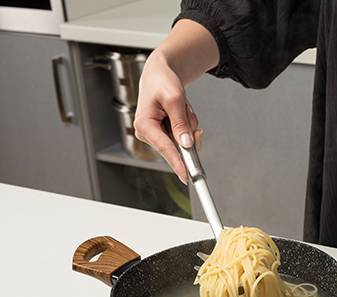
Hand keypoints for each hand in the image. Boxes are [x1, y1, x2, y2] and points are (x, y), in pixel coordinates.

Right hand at [134, 50, 202, 183]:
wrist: (160, 74)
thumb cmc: (162, 82)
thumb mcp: (175, 98)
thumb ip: (180, 122)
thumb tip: (186, 143)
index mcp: (144, 124)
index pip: (165, 148)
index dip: (178, 163)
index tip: (186, 177)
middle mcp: (147, 133)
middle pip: (177, 146)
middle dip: (187, 129)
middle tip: (185, 111)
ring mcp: (156, 136)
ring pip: (183, 141)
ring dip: (188, 123)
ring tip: (180, 107)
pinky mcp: (164, 135)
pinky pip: (184, 136)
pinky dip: (187, 123)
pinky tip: (181, 112)